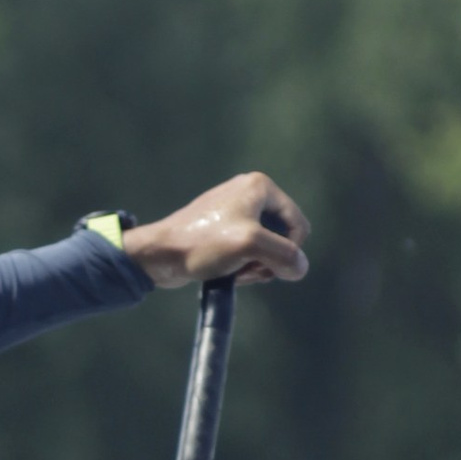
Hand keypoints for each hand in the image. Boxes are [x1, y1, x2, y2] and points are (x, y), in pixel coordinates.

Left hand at [121, 173, 308, 289]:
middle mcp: (250, 193)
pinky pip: (248, 251)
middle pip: (283, 237)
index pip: (299, 226)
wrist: (159, 255)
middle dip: (269, 259)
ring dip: (257, 266)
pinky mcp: (222, 229)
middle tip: (247, 268)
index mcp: (261, 186)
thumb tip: (300, 267)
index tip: (263, 263)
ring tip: (236, 271)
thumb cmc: (203, 244)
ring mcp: (236, 211)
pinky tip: (229, 273)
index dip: (288, 251)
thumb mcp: (250, 245)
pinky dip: (244, 265)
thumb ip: (285, 255)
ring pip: (266, 248)